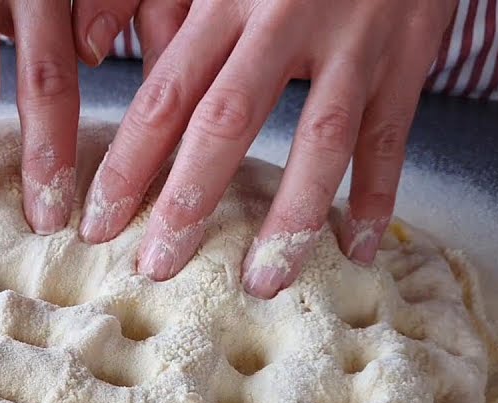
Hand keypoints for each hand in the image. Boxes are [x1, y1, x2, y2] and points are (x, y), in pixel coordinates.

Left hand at [72, 0, 456, 296]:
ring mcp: (353, 40)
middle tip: (159, 267)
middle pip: (229, 122)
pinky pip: (392, 135)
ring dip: (290, 218)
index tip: (99, 223)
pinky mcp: (409, 54)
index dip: (129, 163)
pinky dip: (378, 196)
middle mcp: (285, 19)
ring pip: (320, 139)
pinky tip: (358, 249)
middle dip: (190, 202)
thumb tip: (88, 45)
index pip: (166, 94)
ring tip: (262, 281)